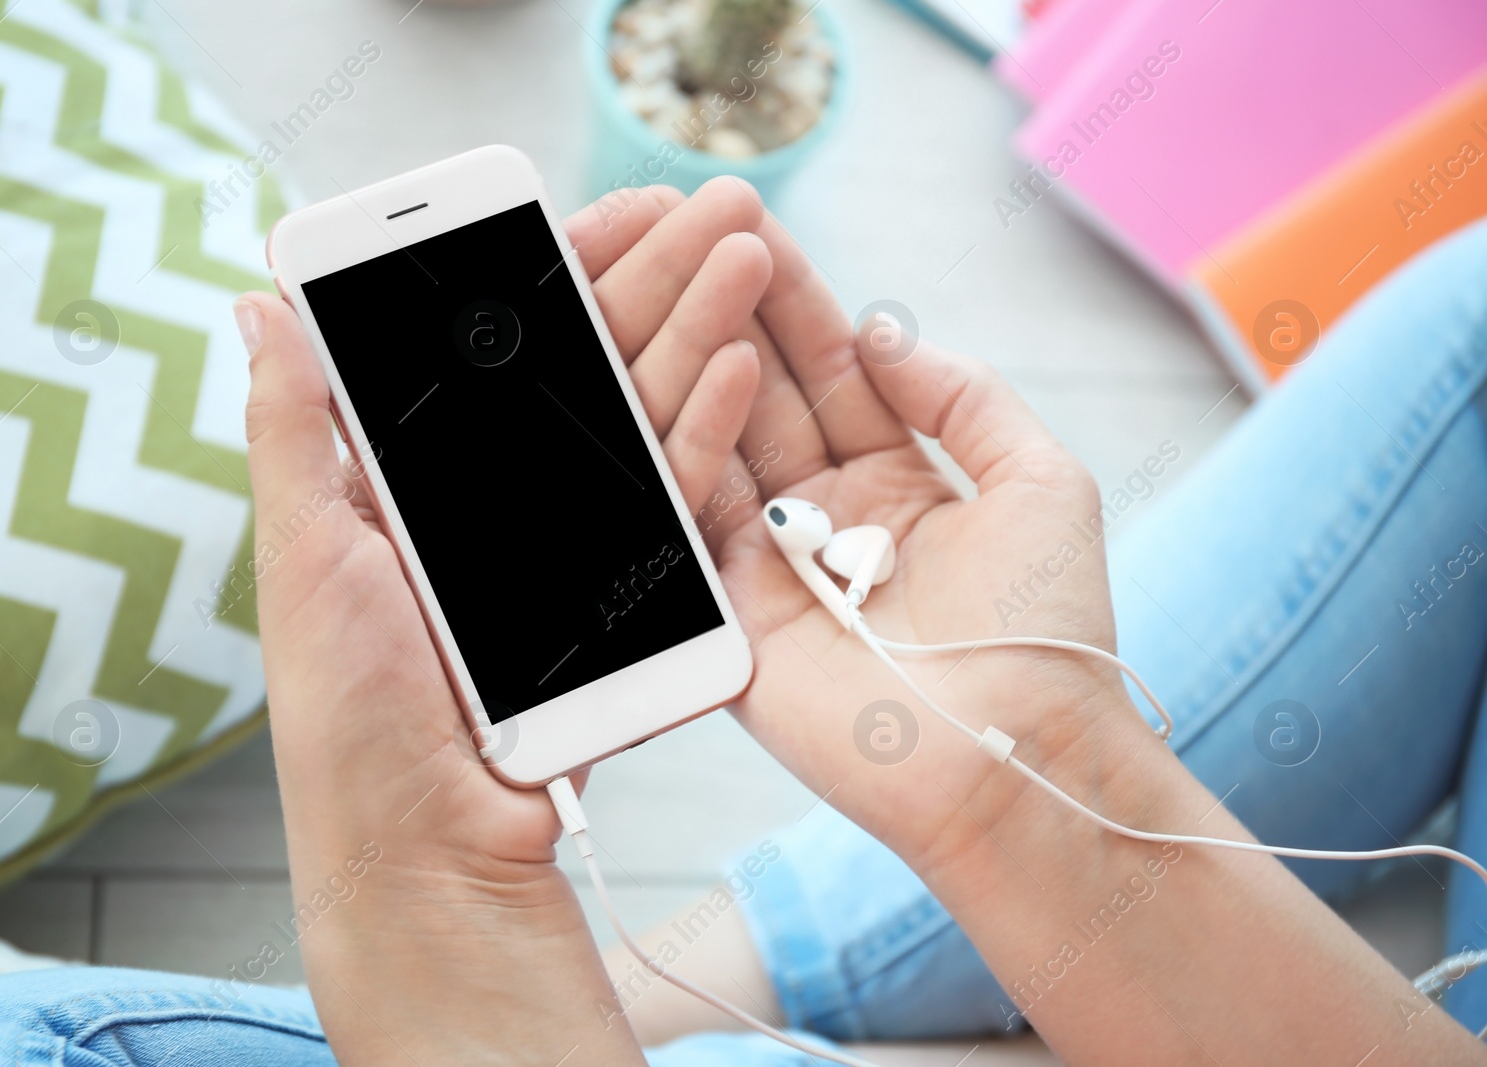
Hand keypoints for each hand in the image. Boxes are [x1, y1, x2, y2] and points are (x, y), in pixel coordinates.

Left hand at [238, 177, 770, 1064]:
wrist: (434, 849)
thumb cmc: (349, 711)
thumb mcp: (306, 555)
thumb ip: (295, 431)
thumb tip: (258, 307)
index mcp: (419, 479)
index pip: (491, 345)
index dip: (552, 274)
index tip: (604, 212)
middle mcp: (502, 502)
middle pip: (584, 368)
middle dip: (650, 281)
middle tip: (711, 207)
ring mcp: (571, 549)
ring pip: (641, 419)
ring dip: (697, 333)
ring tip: (745, 257)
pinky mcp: (626, 603)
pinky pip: (673, 504)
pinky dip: (707, 431)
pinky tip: (738, 364)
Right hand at [708, 219, 1158, 875]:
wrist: (1017, 754)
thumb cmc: (1048, 631)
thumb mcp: (1041, 480)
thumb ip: (966, 395)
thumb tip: (885, 331)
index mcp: (896, 481)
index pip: (831, 369)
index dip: (796, 297)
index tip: (757, 222)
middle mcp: (825, 515)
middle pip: (767, 391)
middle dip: (736, 306)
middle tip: (701, 219)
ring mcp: (772, 562)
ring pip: (724, 438)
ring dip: (709, 351)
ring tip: (696, 265)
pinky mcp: (733, 613)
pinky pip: (703, 513)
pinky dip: (701, 440)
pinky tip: (710, 364)